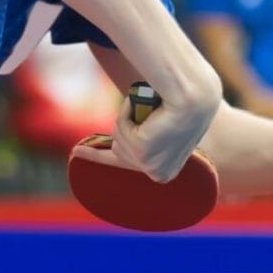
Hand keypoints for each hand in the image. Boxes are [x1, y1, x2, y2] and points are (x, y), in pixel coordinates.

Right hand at [71, 89, 219, 182]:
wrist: (196, 98)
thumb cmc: (183, 108)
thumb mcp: (163, 125)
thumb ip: (146, 132)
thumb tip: (130, 121)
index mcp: (165, 173)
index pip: (127, 166)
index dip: (98, 155)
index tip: (76, 151)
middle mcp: (158, 175)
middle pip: (118, 151)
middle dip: (121, 128)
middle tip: (110, 120)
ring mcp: (149, 165)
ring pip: (117, 138)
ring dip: (128, 117)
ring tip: (152, 108)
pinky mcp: (142, 151)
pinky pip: (120, 126)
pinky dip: (128, 111)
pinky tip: (148, 108)